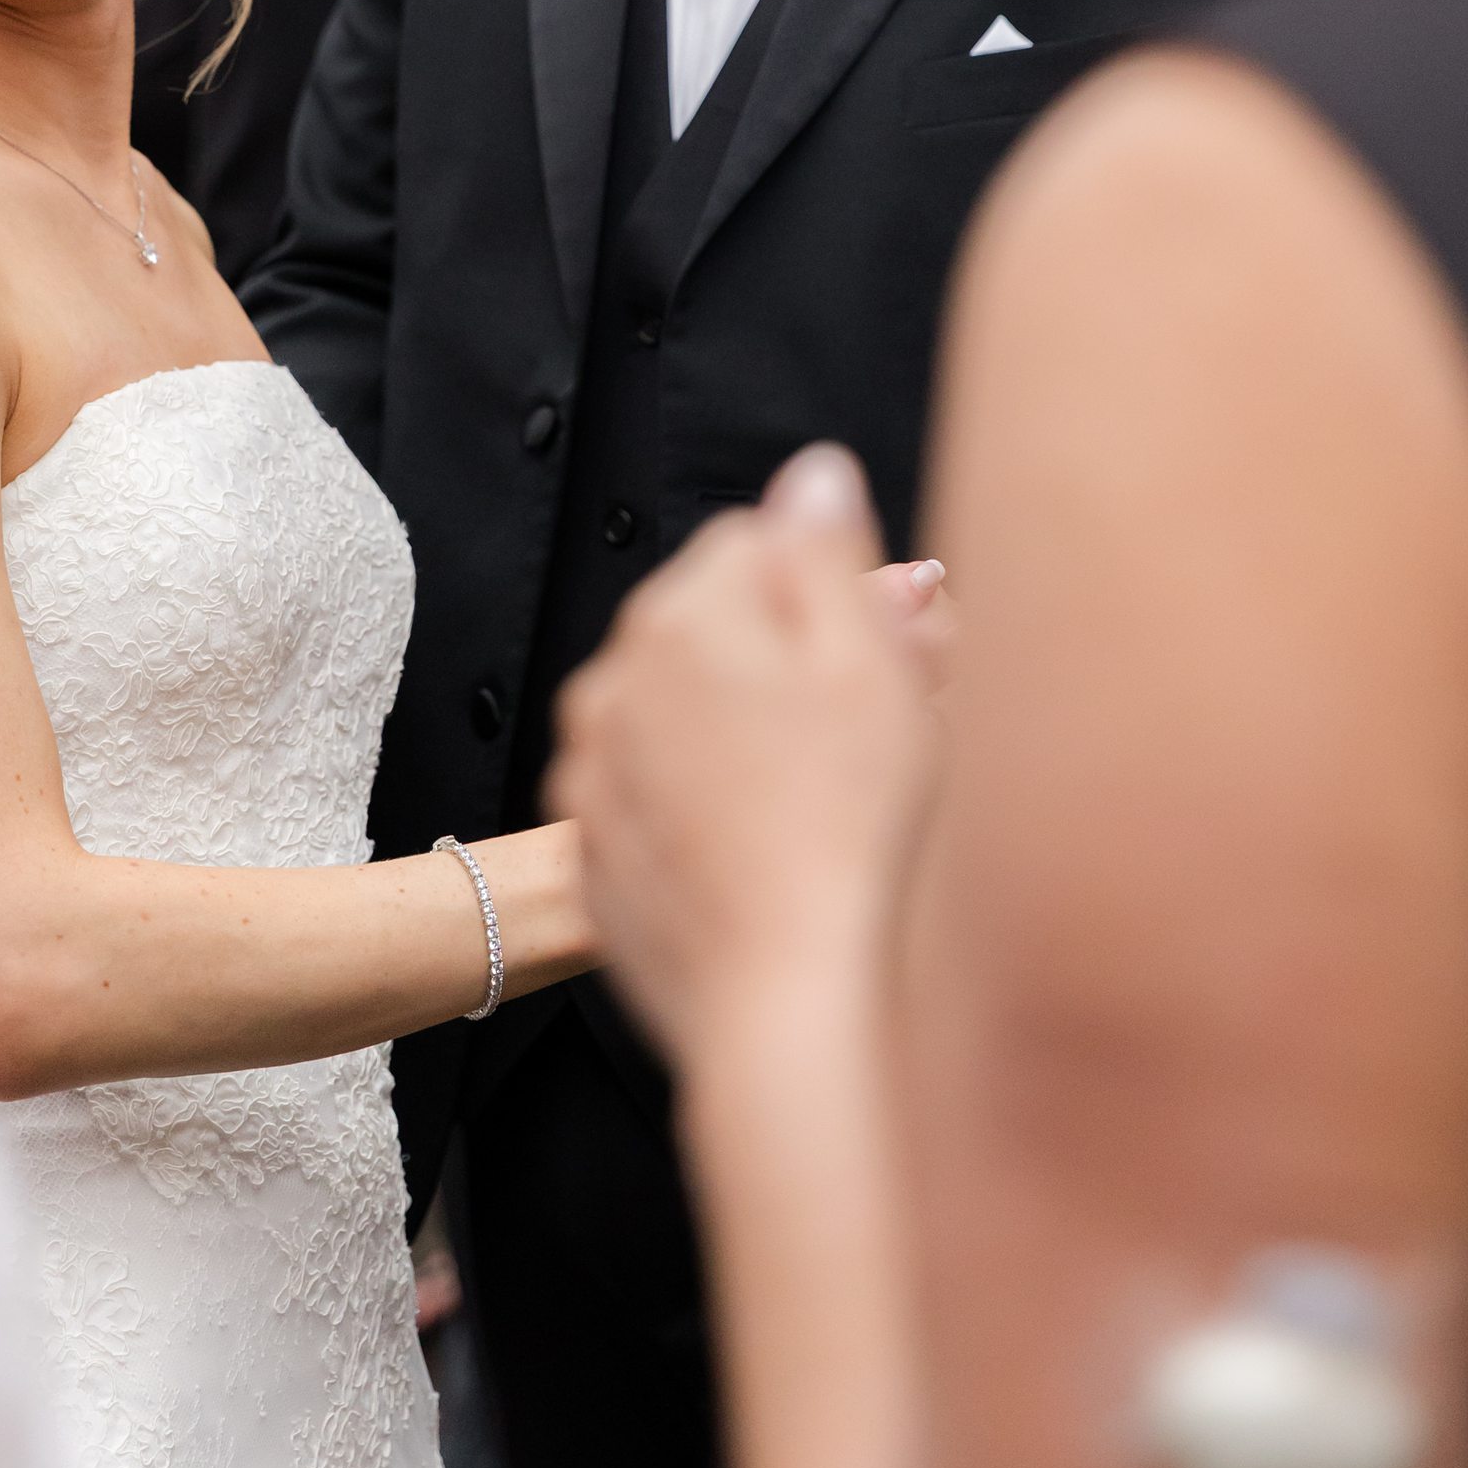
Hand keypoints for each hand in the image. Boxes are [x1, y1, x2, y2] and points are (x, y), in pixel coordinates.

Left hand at [549, 449, 940, 1067]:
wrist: (784, 995)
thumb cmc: (844, 827)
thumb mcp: (869, 663)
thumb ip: (829, 549)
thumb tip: (812, 472)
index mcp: (680, 614)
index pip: (757, 543)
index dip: (829, 594)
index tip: (875, 657)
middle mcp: (613, 675)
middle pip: (714, 625)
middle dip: (784, 656)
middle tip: (859, 730)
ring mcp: (592, 765)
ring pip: (682, 706)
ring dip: (740, 728)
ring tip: (814, 798)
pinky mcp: (594, 844)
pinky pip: (656, 788)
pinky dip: (703, 801)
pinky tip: (762, 846)